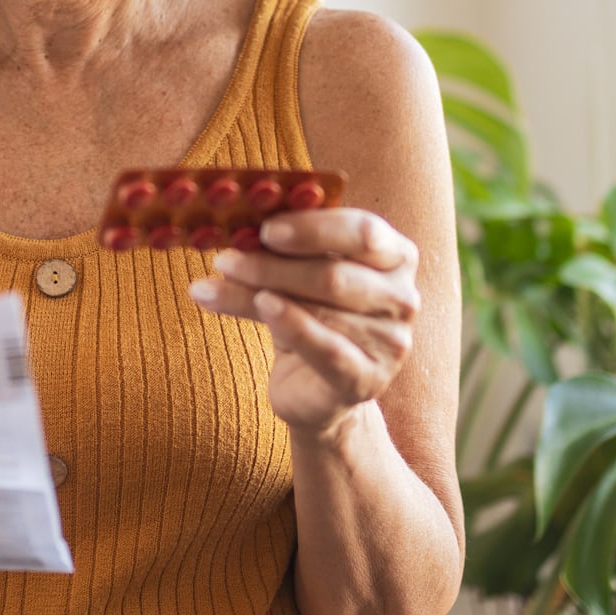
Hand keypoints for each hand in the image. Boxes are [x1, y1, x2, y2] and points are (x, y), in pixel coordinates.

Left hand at [187, 208, 421, 436]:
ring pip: (321, 309)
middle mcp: (403, 297)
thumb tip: (235, 225)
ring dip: (261, 293)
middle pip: (334, 273)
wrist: (316, 389)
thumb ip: (281, 250)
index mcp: (397, 256)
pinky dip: (290, 324)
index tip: (266, 229)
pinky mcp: (368, 379)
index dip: (313, 228)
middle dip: (273, 265)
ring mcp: (391, 343)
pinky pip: (326, 348)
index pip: (363, 231)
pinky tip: (261, 306)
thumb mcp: (298, 276)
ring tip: (212, 286)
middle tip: (225, 259)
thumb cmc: (309, 318)